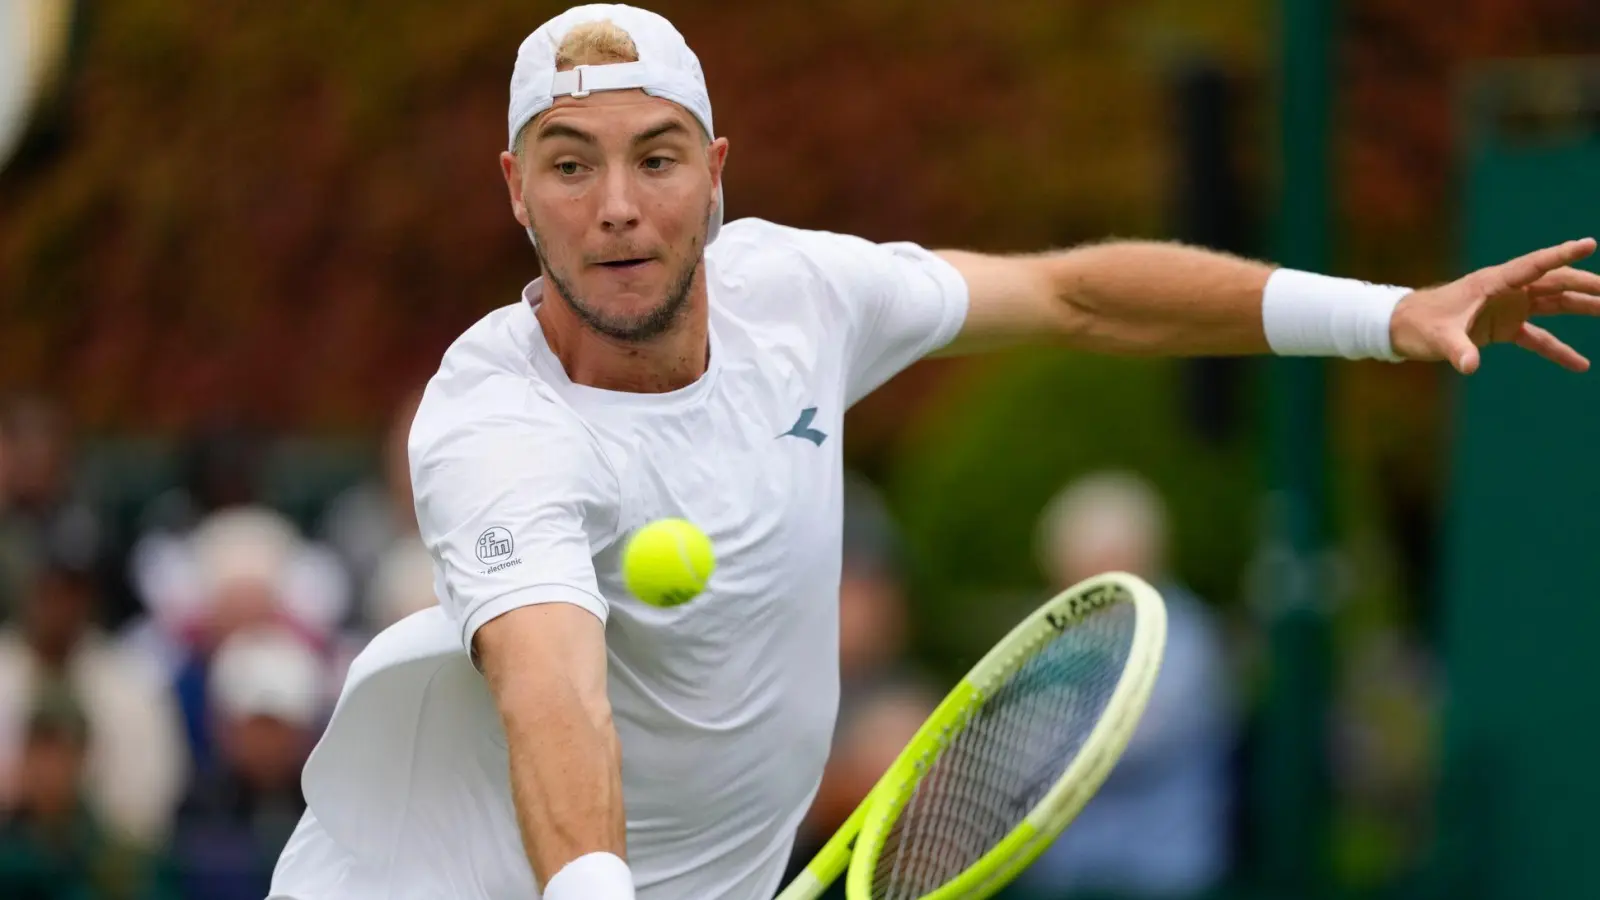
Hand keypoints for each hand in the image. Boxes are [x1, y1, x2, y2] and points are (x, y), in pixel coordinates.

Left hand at [1389, 237, 1599, 373]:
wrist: (1404, 328)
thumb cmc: (1420, 325)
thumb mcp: (1439, 338)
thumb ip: (1457, 351)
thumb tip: (1470, 366)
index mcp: (1493, 282)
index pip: (1534, 266)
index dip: (1561, 255)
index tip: (1589, 244)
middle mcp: (1506, 291)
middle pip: (1555, 283)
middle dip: (1586, 285)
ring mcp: (1508, 307)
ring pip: (1555, 303)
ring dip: (1583, 307)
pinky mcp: (1505, 326)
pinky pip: (1539, 337)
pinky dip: (1559, 349)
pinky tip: (1580, 364)